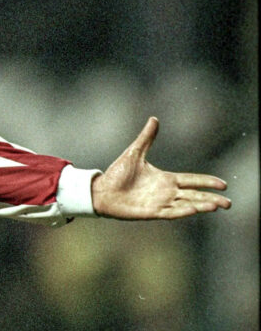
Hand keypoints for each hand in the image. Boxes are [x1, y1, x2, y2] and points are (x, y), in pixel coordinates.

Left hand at [91, 117, 231, 219]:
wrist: (101, 190)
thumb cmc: (117, 173)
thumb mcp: (134, 152)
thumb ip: (146, 138)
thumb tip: (154, 118)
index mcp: (165, 179)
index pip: (191, 181)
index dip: (206, 182)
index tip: (223, 184)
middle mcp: (166, 192)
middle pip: (194, 196)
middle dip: (211, 198)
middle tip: (228, 203)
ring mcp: (160, 203)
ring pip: (186, 205)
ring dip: (201, 205)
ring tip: (217, 205)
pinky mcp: (151, 212)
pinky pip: (171, 212)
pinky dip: (183, 211)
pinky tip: (195, 209)